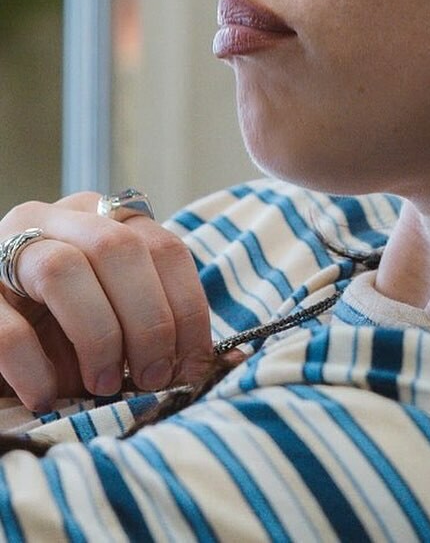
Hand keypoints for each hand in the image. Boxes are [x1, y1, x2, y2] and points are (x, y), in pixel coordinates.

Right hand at [0, 191, 212, 410]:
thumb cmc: (60, 330)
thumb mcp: (116, 317)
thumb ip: (159, 326)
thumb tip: (223, 362)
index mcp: (103, 218)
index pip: (164, 248)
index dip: (187, 307)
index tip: (191, 363)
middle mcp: (55, 220)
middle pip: (119, 251)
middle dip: (147, 321)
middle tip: (151, 377)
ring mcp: (5, 249)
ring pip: (64, 270)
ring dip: (97, 335)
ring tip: (102, 384)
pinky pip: (7, 327)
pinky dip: (36, 367)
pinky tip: (49, 396)